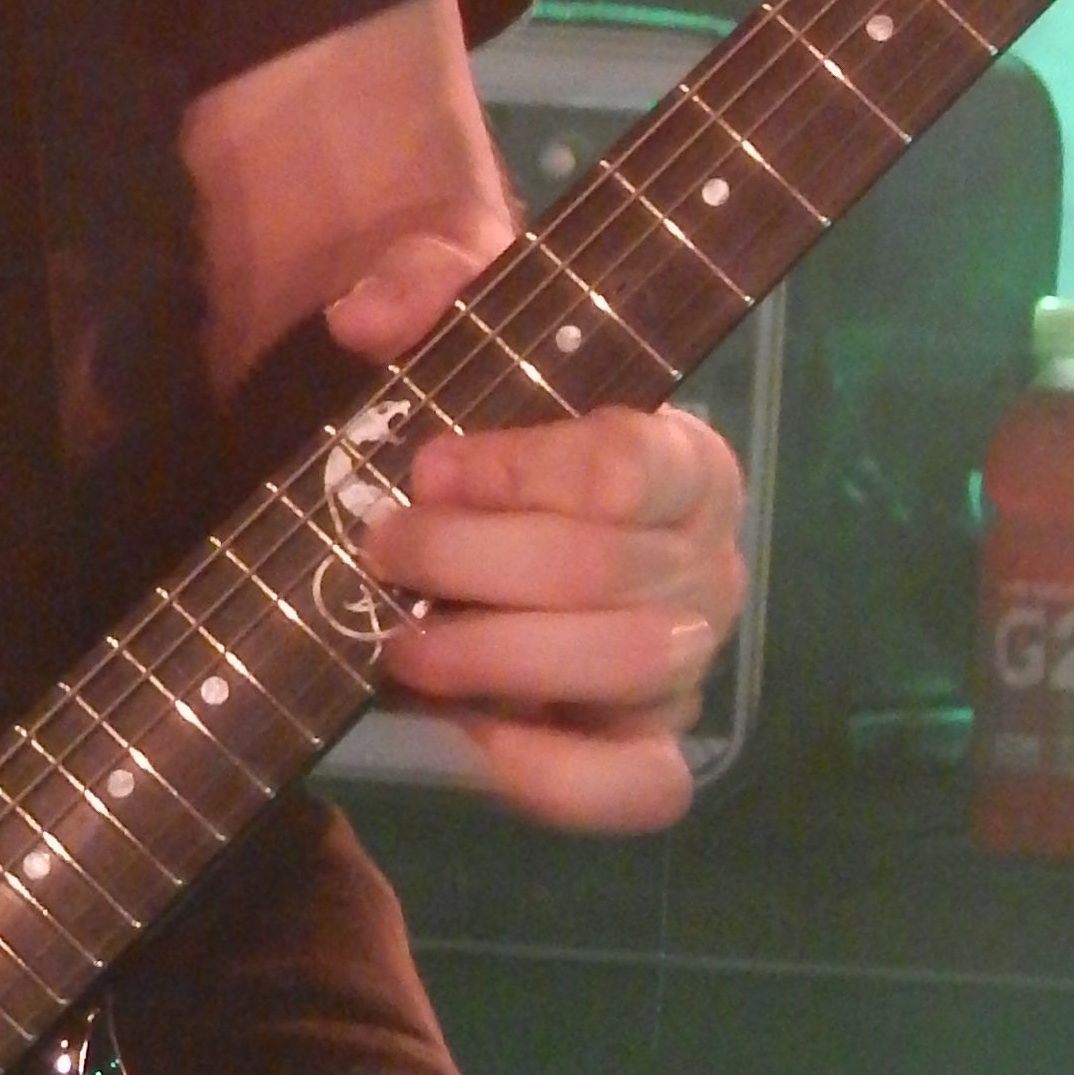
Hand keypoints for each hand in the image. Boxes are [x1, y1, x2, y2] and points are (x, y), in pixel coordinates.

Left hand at [327, 231, 745, 833]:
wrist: (491, 509)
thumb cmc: (498, 411)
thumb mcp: (468, 324)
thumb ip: (425, 285)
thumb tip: (365, 317)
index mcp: (686, 460)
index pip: (627, 466)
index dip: (518, 470)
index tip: (427, 466)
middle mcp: (708, 564)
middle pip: (606, 571)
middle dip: (471, 564)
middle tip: (381, 550)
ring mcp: (685, 664)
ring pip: (620, 668)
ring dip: (493, 657)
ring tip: (399, 642)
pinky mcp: (646, 747)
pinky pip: (639, 790)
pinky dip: (558, 775)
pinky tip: (474, 734)